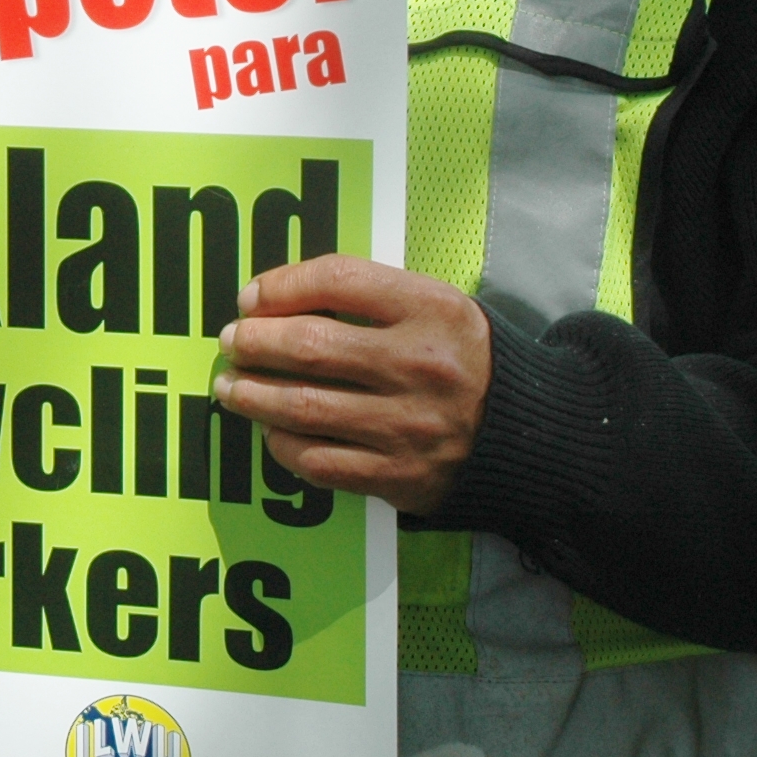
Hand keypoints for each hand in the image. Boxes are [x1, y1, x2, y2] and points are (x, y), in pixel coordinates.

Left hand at [213, 255, 491, 515]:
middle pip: (309, 347)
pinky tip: (271, 430)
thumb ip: (366, 295)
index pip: (337, 280)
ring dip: (251, 395)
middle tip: (231, 342)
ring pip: (303, 407)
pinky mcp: (399, 476)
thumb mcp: (433, 305)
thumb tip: (274, 300)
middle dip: (254, 343)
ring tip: (230, 386)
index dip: (281, 285)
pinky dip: (283, 444)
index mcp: (431, 310)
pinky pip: (319, 461)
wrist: (526, 433)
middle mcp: (420, 366)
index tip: (251, 297)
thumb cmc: (461, 357)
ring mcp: (408, 426)